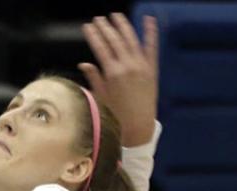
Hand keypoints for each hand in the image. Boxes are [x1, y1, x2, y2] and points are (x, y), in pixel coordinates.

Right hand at [78, 13, 158, 146]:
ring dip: (123, 25)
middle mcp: (127, 66)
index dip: (93, 35)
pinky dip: (151, 32)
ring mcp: (141, 66)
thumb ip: (94, 78)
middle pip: (114, 40)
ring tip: (116, 16)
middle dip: (105, 27)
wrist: (138, 128)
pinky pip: (152, 47)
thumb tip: (84, 64)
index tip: (87, 26)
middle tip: (99, 19)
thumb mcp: (101, 97)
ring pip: (131, 39)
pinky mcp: (152, 69)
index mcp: (112, 73)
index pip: (100, 47)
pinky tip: (149, 19)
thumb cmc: (117, 116)